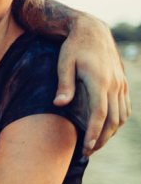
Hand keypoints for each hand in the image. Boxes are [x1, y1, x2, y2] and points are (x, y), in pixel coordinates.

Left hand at [55, 15, 130, 154]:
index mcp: (99, 81)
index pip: (100, 114)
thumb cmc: (73, 47)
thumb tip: (58, 104)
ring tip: (95, 144)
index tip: (86, 149)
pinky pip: (125, 108)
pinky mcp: (123, 84)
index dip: (94, 134)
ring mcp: (121, 84)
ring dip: (110, 133)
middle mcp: (114, 85)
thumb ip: (64, 84)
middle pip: (113, 120)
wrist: (93, 31)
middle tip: (87, 152)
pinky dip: (118, 121)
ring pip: (121, 116)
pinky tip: (107, 129)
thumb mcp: (63, 63)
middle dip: (102, 139)